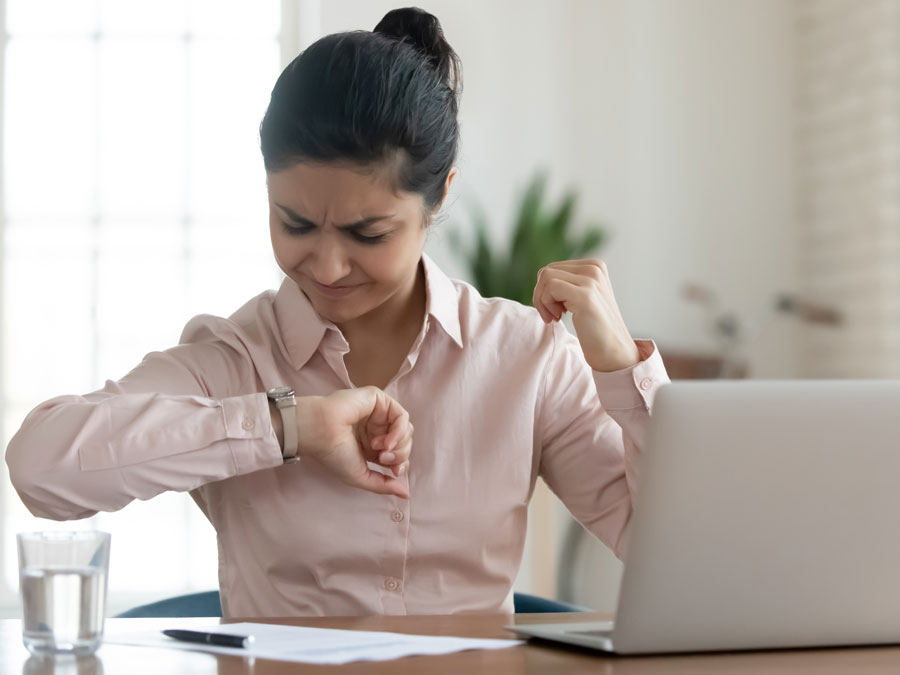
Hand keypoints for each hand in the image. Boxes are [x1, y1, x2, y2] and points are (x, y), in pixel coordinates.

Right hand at [295, 387, 412, 498]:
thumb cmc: (334, 454)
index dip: (401, 463)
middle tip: (383, 459)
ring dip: (398, 443)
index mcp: (371, 445)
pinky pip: (402, 416)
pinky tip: (385, 441)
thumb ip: (384, 485)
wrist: (321, 433)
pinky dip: (399, 431)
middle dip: (400, 454)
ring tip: (379, 448)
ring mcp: (378, 413)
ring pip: (406, 429)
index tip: (393, 472)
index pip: (399, 453)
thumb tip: (406, 494)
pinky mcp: (379, 399)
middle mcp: (376, 429)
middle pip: (405, 441)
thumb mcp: (361, 476)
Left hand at [532, 259, 639, 371]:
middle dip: (541, 296)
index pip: (552, 268)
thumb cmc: (594, 328)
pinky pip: (550, 288)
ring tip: (556, 317)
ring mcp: (591, 280)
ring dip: (542, 301)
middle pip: (546, 272)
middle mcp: (594, 268)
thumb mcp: (582, 297)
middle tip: (553, 315)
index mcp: (594, 266)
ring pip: (545, 277)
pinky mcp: (585, 295)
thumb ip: (567, 282)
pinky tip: (558, 318)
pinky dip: (546, 305)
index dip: (546, 291)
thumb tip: (541, 276)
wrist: (614, 351)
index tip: (556, 310)